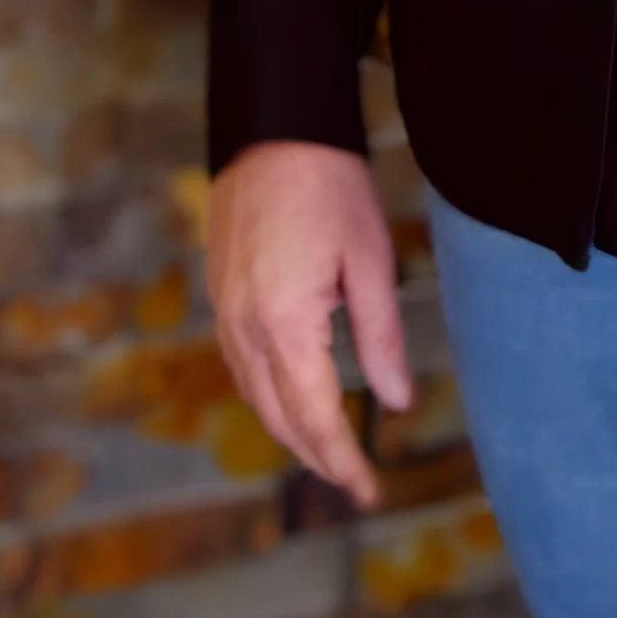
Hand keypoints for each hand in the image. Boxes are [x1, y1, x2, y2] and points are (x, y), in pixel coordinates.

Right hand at [208, 139, 412, 507]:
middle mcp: (245, 328)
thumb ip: (380, 336)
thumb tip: (397, 401)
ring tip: (330, 448)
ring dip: (290, 430)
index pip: (314, 417)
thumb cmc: (330, 184)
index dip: (343, 461)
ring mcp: (225, 313)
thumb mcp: (370, 259)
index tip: (369, 490)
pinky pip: (241, 366)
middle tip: (356, 479)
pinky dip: (268, 395)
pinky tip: (292, 397)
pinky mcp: (220, 295)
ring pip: (254, 397)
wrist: (273, 127)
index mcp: (286, 324)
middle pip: (278, 418)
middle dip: (317, 455)